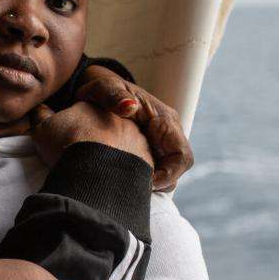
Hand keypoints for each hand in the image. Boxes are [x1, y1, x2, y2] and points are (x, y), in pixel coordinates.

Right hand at [30, 101, 153, 168]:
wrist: (94, 173)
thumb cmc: (67, 148)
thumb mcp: (43, 129)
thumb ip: (42, 115)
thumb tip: (42, 108)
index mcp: (96, 106)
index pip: (86, 112)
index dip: (75, 127)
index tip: (69, 143)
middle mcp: (121, 118)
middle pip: (108, 128)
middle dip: (98, 140)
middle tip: (84, 160)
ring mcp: (138, 139)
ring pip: (125, 146)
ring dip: (115, 157)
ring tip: (99, 176)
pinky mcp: (147, 161)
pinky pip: (136, 167)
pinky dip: (125, 174)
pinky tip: (113, 183)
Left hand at [74, 65, 192, 190]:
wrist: (97, 95)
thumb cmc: (101, 91)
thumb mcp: (103, 89)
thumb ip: (113, 96)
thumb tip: (129, 106)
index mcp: (164, 120)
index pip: (181, 154)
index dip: (170, 174)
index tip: (146, 182)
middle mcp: (168, 134)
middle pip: (177, 169)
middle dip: (160, 183)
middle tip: (134, 190)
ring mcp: (160, 145)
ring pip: (168, 174)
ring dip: (151, 184)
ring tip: (128, 188)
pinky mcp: (150, 153)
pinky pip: (155, 173)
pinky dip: (143, 181)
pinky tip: (124, 183)